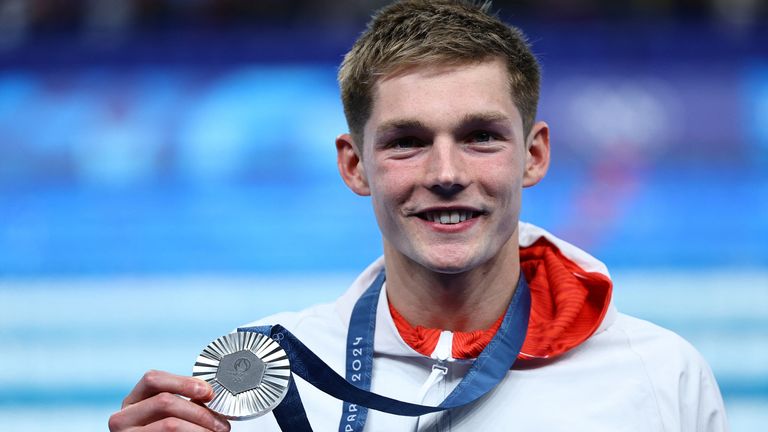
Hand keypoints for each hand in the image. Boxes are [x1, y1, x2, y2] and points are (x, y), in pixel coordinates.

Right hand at [108, 370, 230, 431]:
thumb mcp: (167, 415)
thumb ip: (182, 403)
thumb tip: (209, 394)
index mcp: (133, 401)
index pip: (153, 379)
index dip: (183, 382)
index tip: (209, 392)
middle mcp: (123, 417)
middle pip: (164, 401)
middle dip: (199, 411)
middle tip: (221, 423)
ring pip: (170, 424)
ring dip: (200, 428)